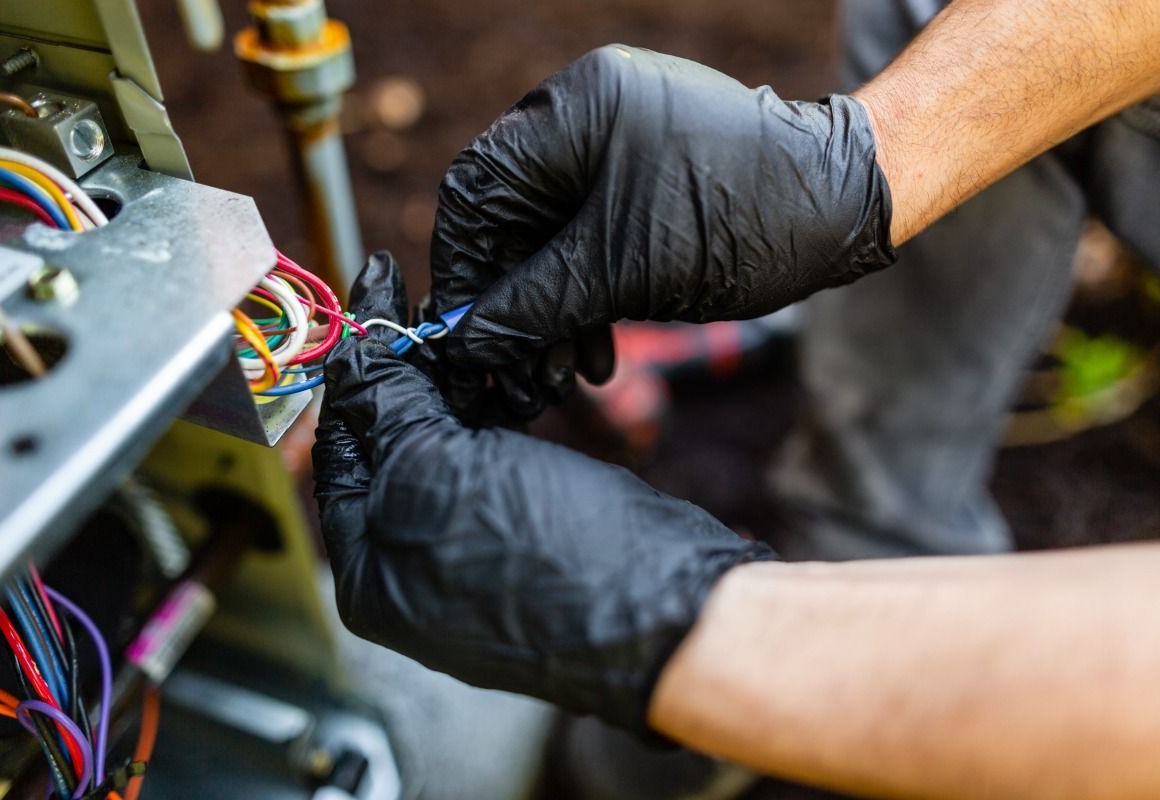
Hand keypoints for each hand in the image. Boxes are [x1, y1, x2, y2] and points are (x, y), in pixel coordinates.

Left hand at [313, 252, 775, 731]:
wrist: (665, 605)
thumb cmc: (542, 556)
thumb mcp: (436, 468)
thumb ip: (386, 405)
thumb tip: (355, 349)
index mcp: (368, 568)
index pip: (339, 441)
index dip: (354, 360)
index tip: (374, 286)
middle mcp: (410, 564)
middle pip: (390, 441)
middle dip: (405, 367)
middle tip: (426, 301)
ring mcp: (470, 549)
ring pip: (444, 442)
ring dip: (453, 379)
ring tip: (469, 323)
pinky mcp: (525, 530)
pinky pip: (491, 457)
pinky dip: (492, 408)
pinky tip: (504, 367)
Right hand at [431, 45, 895, 420]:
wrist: (846, 208)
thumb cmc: (745, 219)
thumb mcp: (625, 271)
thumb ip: (535, 306)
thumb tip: (466, 343)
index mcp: (573, 112)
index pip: (475, 190)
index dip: (461, 270)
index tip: (462, 336)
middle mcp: (585, 120)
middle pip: (510, 222)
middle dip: (513, 306)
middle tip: (517, 376)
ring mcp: (616, 150)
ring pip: (550, 242)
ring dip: (551, 314)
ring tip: (561, 379)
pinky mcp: (642, 184)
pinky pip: (590, 243)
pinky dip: (586, 300)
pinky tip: (595, 356)